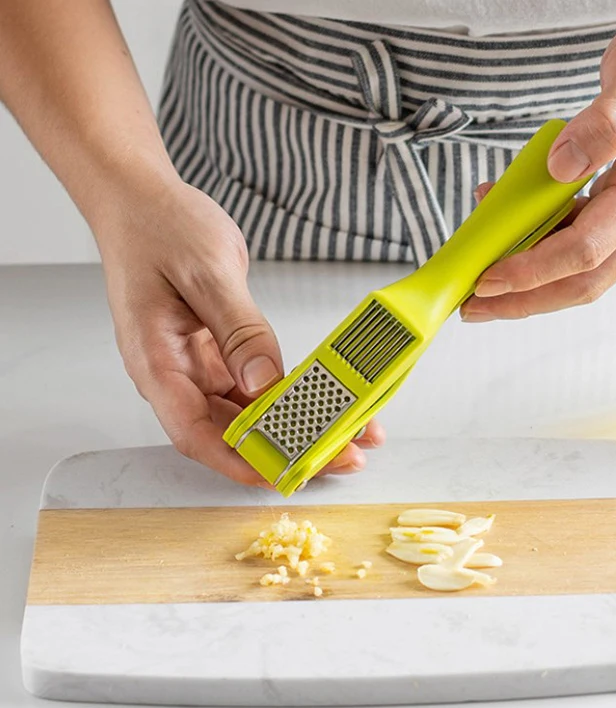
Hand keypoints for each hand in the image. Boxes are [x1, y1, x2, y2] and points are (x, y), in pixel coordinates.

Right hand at [97, 175, 383, 486]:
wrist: (144, 200)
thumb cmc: (159, 227)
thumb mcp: (206, 273)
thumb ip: (239, 331)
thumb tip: (265, 384)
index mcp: (156, 360)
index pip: (194, 432)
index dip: (240, 461)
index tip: (286, 474)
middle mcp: (174, 374)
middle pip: (228, 431)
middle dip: (284, 450)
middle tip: (339, 455)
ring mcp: (196, 366)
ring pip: (246, 413)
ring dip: (293, 427)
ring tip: (345, 434)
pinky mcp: (216, 354)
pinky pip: (253, 387)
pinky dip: (288, 397)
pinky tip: (323, 402)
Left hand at [461, 0, 615, 321]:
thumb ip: (607, 119)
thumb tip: (561, 166)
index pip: (586, 248)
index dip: (533, 270)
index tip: (488, 278)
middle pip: (584, 281)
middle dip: (526, 300)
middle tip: (475, 306)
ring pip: (584, 272)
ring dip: (532, 287)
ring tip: (482, 288)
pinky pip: (584, 243)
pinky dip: (543, 249)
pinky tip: (508, 232)